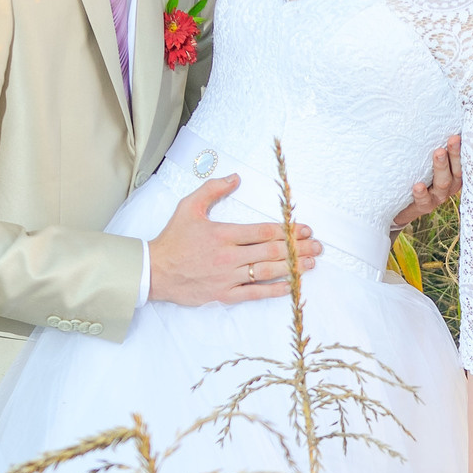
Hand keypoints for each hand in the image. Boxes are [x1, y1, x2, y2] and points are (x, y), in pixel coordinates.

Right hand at [149, 175, 317, 304]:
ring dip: (292, 268)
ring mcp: (227, 277)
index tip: (305, 230)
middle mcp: (228, 256)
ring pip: (267, 272)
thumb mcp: (188, 206)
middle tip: (318, 247)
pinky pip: (254, 293)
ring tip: (311, 264)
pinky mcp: (224, 294)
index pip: (263, 231)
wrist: (154, 271)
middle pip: (271, 252)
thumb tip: (236, 178)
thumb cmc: (173, 239)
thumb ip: (213, 189)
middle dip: (298, 248)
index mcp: (223, 233)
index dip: (288, 231)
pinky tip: (291, 286)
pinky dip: (274, 290)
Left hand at [389, 134, 461, 228]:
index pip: (463, 159)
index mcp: (454, 172)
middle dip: (455, 154)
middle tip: (452, 138)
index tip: (461, 132)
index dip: (463, 147)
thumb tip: (433, 108)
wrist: (400, 203)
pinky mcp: (423, 206)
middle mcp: (450, 184)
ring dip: (441, 167)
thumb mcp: (425, 160)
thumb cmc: (416, 174)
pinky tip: (417, 185)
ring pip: (443, 183)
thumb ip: (431, 143)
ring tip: (437, 153)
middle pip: (457, 169)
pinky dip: (421, 193)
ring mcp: (437, 196)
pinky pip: (424, 200)